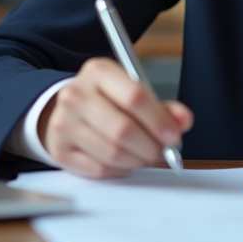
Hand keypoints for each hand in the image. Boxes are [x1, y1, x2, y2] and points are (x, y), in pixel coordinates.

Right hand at [40, 57, 192, 178]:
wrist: (68, 109)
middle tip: (162, 151)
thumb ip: (162, 107)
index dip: (158, 120)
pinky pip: (100, 169)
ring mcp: (64, 123)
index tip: (173, 135)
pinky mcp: (60, 150)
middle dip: (150, 146)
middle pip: (123, 129)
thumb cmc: (107, 101)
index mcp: (98, 72)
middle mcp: (76, 94)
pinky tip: (124, 160)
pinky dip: (120, 169)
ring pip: (113, 153)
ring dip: (137, 160)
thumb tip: (182, 120)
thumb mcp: (133, 92)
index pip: (134, 96)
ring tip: (144, 155)